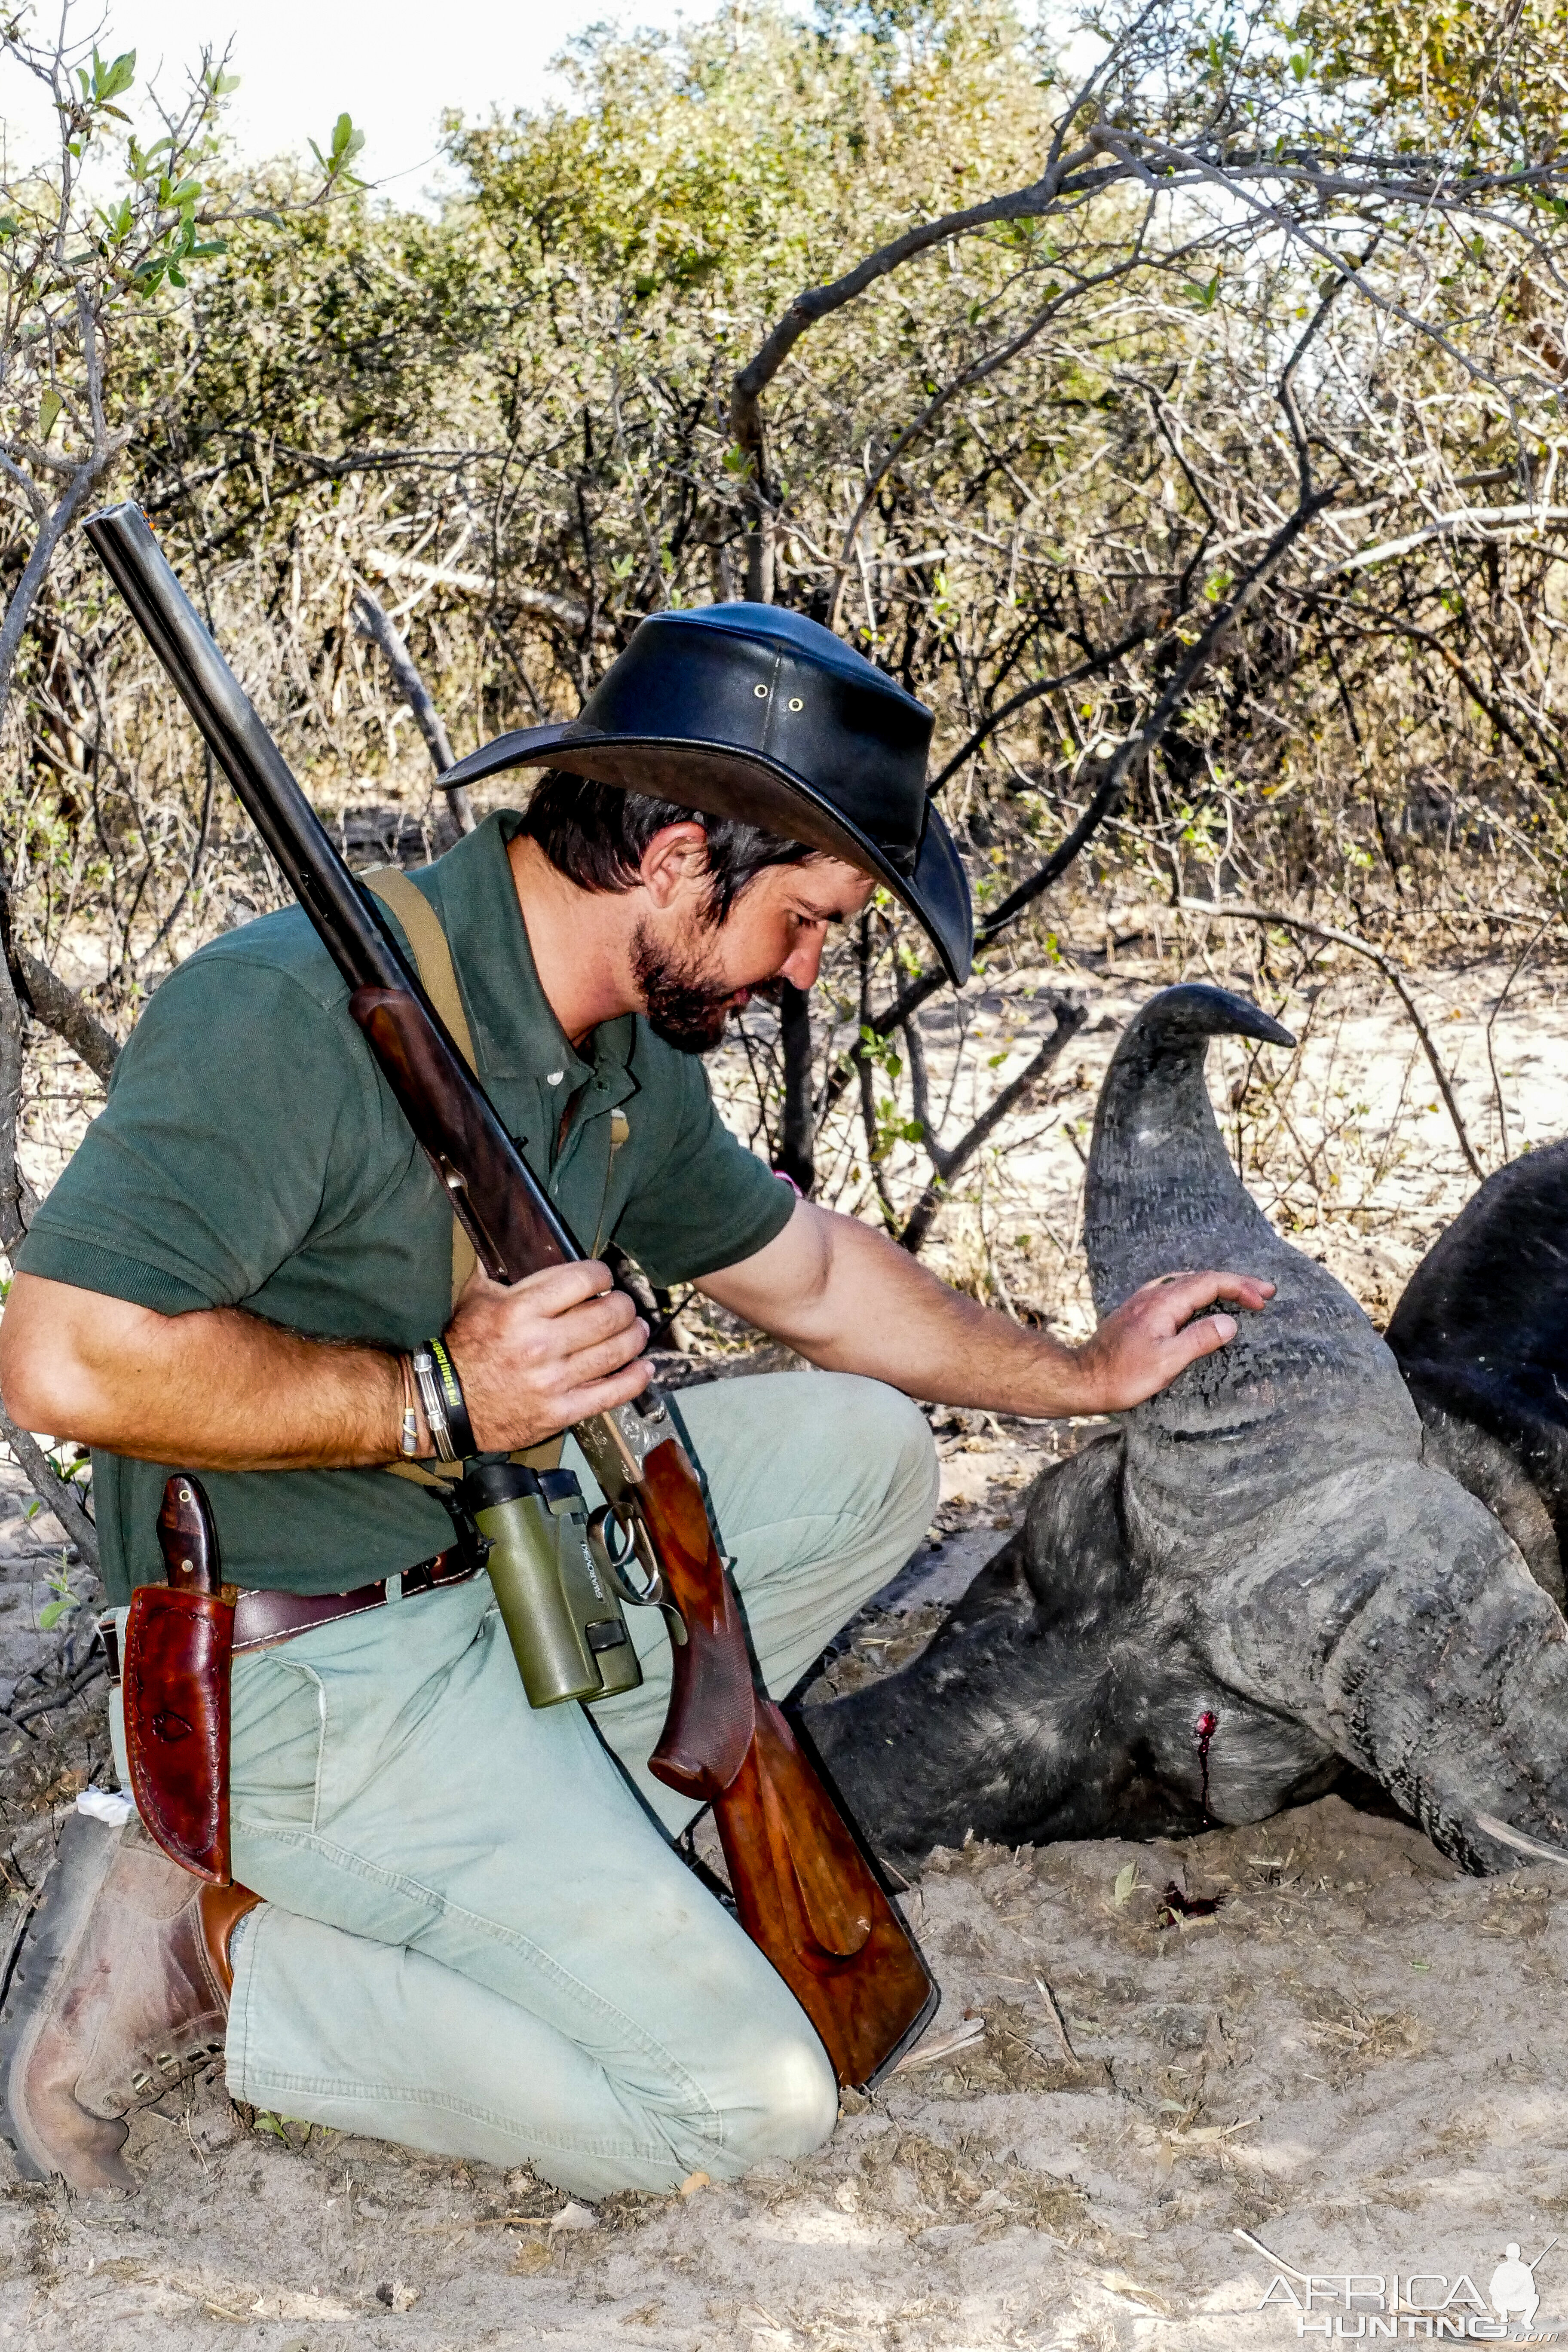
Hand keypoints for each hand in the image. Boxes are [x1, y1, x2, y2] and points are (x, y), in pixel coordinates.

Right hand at [442, 1260, 649, 1451]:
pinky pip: (611, 1393)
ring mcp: (554, 1380)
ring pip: (616, 1351)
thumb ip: (500, 1265)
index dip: (602, 1275)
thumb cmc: (464, 1345)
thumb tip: (515, 1232)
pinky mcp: (561, 1411)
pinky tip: (644, 1368)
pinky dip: (635, 1379)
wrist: (445, 1402)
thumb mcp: (477, 1296)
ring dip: (635, 1337)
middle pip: (609, 1315)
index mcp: (521, 1310)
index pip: (584, 1280)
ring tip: (637, 1330)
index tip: (603, 1278)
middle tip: (624, 1305)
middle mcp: (542, 1344)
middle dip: (625, 1306)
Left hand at [1067, 1269, 1275, 1414]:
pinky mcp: (1138, 1313)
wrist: (1082, 1378)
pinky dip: (1198, 1294)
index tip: (1263, 1300)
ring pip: (1188, 1284)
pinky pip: (1175, 1293)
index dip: (1240, 1287)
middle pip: (1201, 1279)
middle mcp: (1153, 1295)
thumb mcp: (1166, 1362)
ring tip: (1241, 1294)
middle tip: (1265, 1293)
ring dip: (1217, 1287)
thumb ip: (1199, 1339)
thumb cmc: (1122, 1375)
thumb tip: (1230, 1322)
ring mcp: (1144, 1302)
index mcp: (1164, 1303)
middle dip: (1236, 1283)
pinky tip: (1200, 1304)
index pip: (1210, 1282)